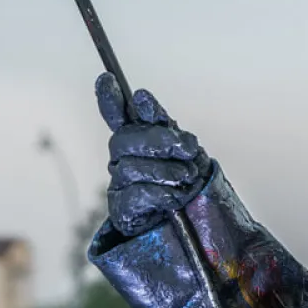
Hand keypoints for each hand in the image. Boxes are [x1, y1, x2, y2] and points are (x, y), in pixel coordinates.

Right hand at [95, 73, 217, 237]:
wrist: (200, 229)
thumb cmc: (190, 185)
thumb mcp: (185, 150)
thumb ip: (163, 125)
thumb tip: (140, 97)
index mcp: (138, 142)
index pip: (117, 117)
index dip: (109, 99)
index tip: (107, 79)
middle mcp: (123, 161)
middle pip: (124, 139)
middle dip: (158, 140)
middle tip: (188, 148)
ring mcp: (120, 186)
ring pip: (129, 168)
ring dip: (165, 171)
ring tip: (187, 178)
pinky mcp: (121, 213)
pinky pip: (134, 195)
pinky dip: (159, 194)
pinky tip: (175, 198)